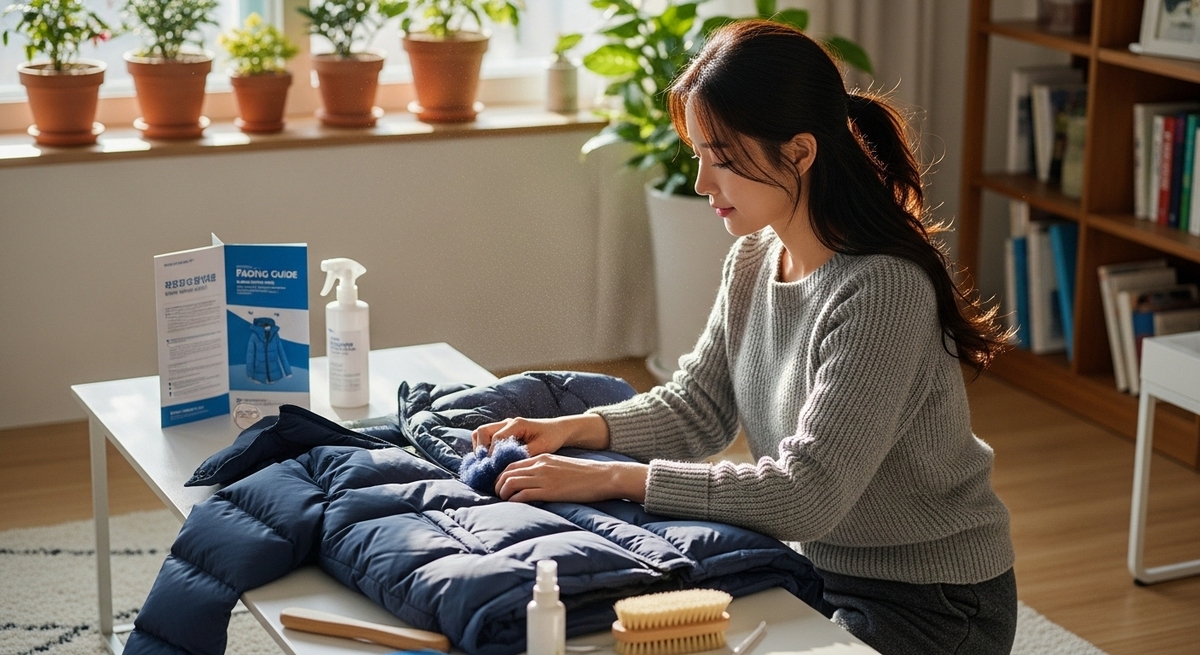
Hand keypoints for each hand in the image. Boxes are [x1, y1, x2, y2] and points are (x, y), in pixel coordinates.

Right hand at [471, 414, 608, 455]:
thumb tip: (507, 464)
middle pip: (482, 431)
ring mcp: (504, 426)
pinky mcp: (503, 431)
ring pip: (481, 433)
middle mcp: (507, 422)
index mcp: (516, 424)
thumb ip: (524, 454)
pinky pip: (486, 436)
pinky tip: (490, 460)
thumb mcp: (541, 447)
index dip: (492, 454)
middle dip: (481, 448)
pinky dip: (483, 447)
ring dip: (480, 447)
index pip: (496, 438)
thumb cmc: (552, 437)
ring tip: (485, 463)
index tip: (493, 468)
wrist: (558, 430)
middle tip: (485, 465)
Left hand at [494, 454, 647, 503]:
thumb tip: (534, 483)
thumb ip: (546, 471)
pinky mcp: (549, 491)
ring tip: (503, 501)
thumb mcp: (561, 466)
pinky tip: (513, 505)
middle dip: (497, 484)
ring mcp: (544, 478)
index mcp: (542, 458)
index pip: (512, 464)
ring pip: (511, 482)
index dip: (501, 475)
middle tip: (497, 494)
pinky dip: (513, 500)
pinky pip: (522, 494)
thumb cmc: (586, 475)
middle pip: (507, 472)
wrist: (603, 476)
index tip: (500, 485)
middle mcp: (540, 465)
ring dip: (502, 492)